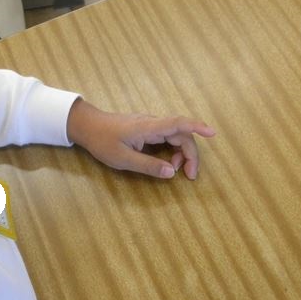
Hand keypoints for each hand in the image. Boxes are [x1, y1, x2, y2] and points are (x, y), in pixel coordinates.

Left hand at [66, 99, 215, 179]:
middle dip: (190, 154)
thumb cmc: (102, 141)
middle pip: (181, 134)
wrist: (87, 126)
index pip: (178, 123)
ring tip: (176, 170)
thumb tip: (171, 172)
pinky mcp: (148, 129)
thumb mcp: (123, 159)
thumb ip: (148, 166)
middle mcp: (153, 123)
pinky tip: (169, 162)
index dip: (197, 127)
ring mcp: (151, 125)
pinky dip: (173, 150)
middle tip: (190, 176)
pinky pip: (168, 137)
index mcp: (148, 127)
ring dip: (182, 153)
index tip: (212, 133)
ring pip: (176, 136)